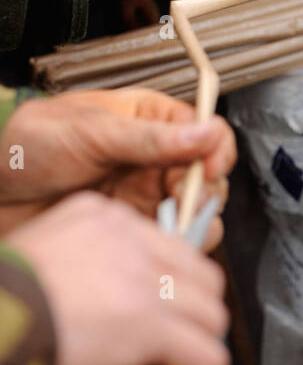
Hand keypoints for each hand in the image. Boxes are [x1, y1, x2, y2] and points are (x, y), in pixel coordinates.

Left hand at [0, 89, 234, 246]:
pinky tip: (159, 243)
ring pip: (197, 210)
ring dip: (195, 220)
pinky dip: (175, 245)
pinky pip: (170, 239)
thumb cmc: (24, 150)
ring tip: (172, 224)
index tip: (210, 166)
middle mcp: (153, 157)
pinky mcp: (134, 230)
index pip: (203, 128)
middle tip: (183, 198)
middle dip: (205, 188)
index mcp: (146, 119)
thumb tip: (204, 131)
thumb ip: (148, 137)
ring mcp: (145, 195)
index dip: (215, 147)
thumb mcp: (87, 132)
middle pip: (208, 174)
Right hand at [7, 193, 229, 364]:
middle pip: (203, 282)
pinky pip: (206, 363)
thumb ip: (87, 283)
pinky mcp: (147, 323)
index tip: (157, 339)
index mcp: (102, 218)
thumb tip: (114, 331)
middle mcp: (129, 238)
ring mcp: (143, 278)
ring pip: (212, 321)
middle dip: (192, 331)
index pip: (170, 253)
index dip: (174, 302)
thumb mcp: (42, 274)